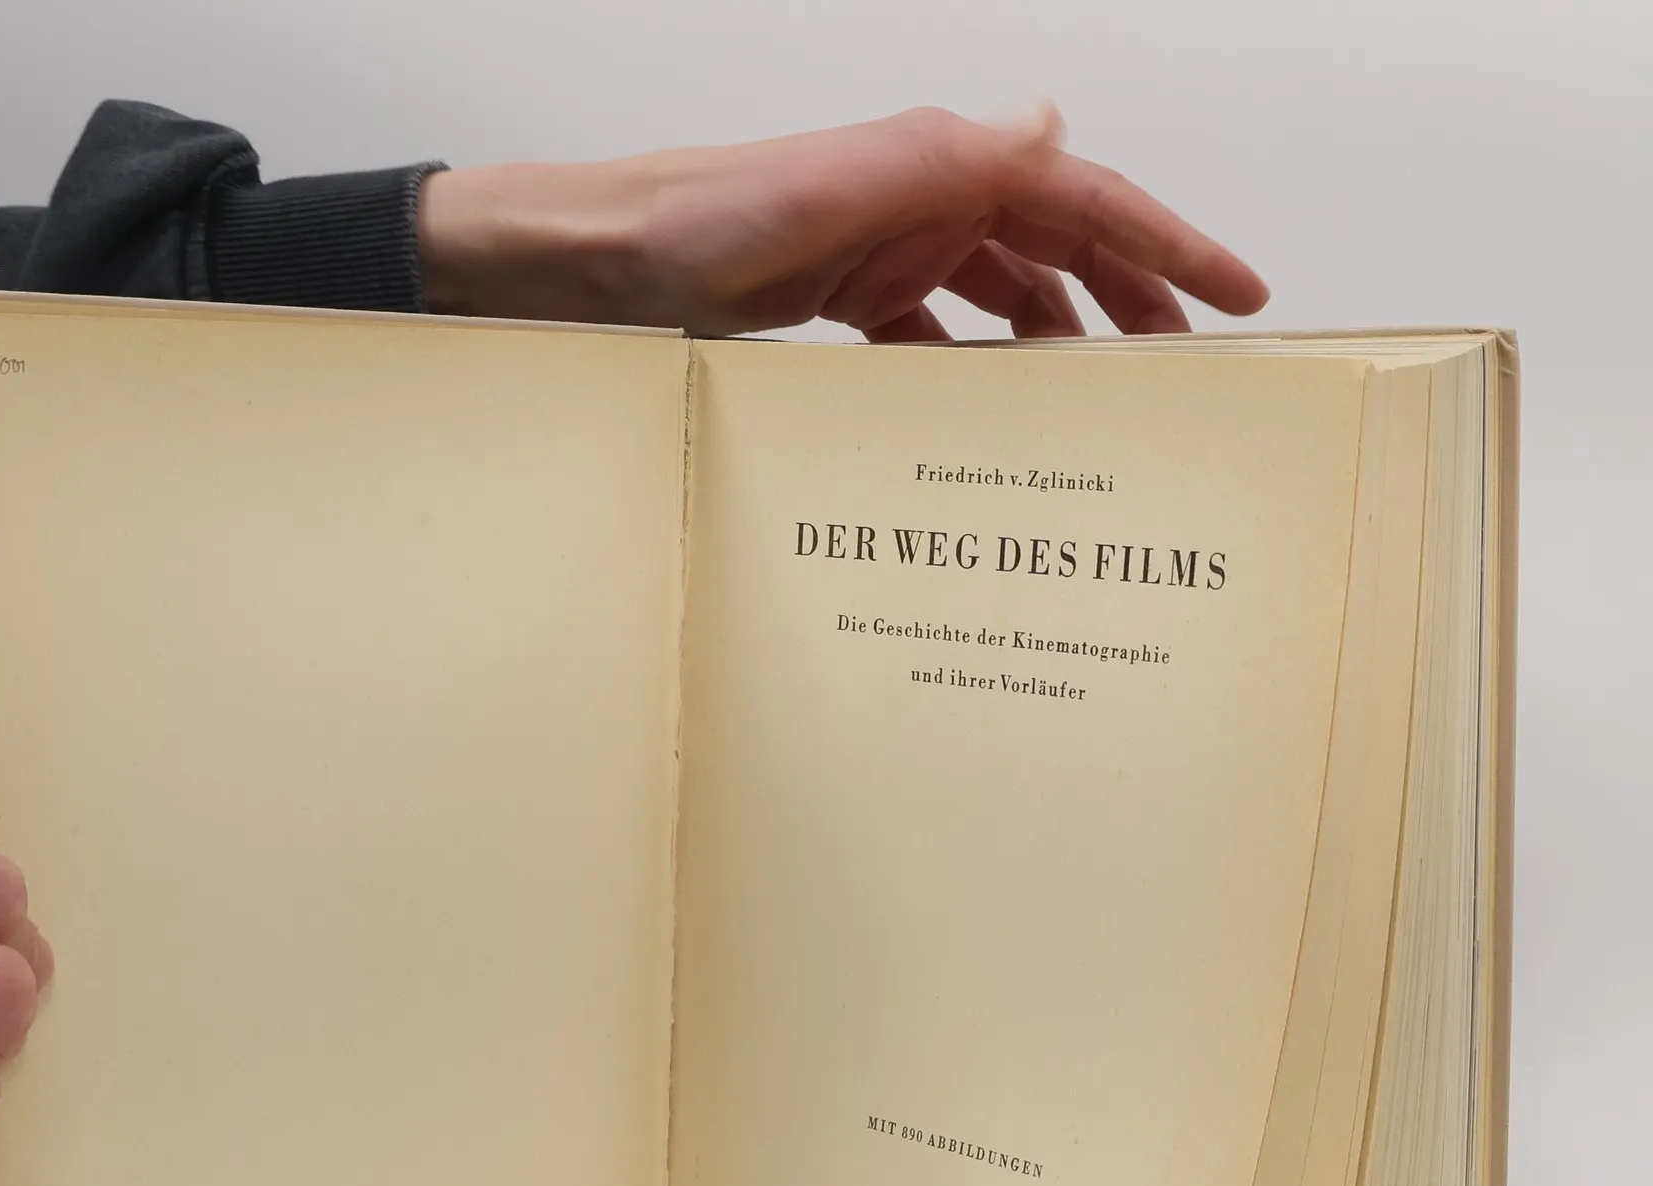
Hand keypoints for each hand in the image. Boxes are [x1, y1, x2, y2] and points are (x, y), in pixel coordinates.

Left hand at [417, 105, 1266, 341]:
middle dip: (1135, 298)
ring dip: (1061, 337)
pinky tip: (989, 413)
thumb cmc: (692, 224)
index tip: (1241, 293)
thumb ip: (937, 161)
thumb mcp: (821, 193)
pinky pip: (936, 332)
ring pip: (1007, 292)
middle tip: (1193, 365)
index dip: (1171, 244)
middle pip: (1063, 246)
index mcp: (940, 166)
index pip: (1087, 198)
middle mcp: (925, 199)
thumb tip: (1052, 122)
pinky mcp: (846, 296)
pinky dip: (974, 364)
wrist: (595, 261)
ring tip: (1107, 400)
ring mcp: (888, 249)